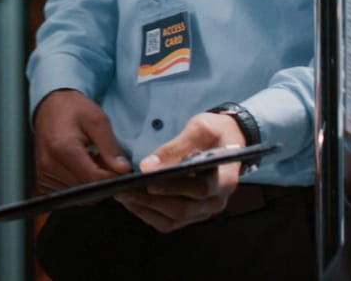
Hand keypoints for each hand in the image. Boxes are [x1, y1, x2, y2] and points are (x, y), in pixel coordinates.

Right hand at [32, 89, 130, 193]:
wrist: (49, 106)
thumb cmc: (73, 109)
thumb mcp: (97, 119)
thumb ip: (110, 147)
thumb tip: (123, 170)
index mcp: (62, 148)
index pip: (93, 179)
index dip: (112, 177)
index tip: (121, 168)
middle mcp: (48, 165)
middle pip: (86, 191)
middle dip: (102, 181)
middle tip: (107, 162)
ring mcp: (42, 175)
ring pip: (77, 196)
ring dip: (90, 184)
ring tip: (92, 162)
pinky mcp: (41, 181)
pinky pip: (66, 195)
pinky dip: (78, 186)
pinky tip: (81, 168)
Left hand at [114, 112, 244, 232]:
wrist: (227, 139)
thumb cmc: (215, 131)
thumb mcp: (199, 129)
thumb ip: (175, 148)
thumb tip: (147, 167)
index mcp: (225, 180)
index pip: (198, 190)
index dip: (172, 188)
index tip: (147, 181)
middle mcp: (217, 200)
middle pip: (182, 209)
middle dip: (150, 201)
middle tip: (123, 190)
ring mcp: (205, 210)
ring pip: (172, 219)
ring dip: (146, 209)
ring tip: (123, 195)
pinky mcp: (193, 214)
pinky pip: (169, 221)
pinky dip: (149, 214)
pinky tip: (133, 201)